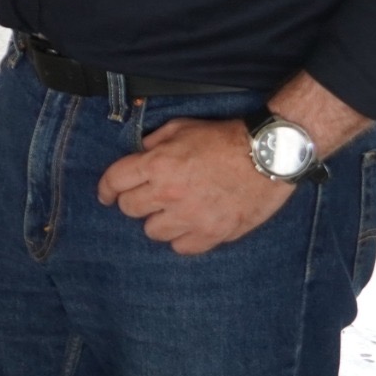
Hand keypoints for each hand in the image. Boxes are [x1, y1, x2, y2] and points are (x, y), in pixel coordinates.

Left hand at [96, 118, 294, 255]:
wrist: (269, 155)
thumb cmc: (226, 138)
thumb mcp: (183, 127)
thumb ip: (155, 142)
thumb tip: (139, 154)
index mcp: (158, 164)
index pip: (114, 182)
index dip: (106, 189)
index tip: (107, 195)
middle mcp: (169, 193)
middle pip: (129, 209)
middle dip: (133, 202)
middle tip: (147, 198)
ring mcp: (190, 216)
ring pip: (152, 231)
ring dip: (158, 221)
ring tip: (172, 211)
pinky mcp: (212, 233)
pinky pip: (180, 247)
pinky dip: (182, 238)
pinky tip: (189, 226)